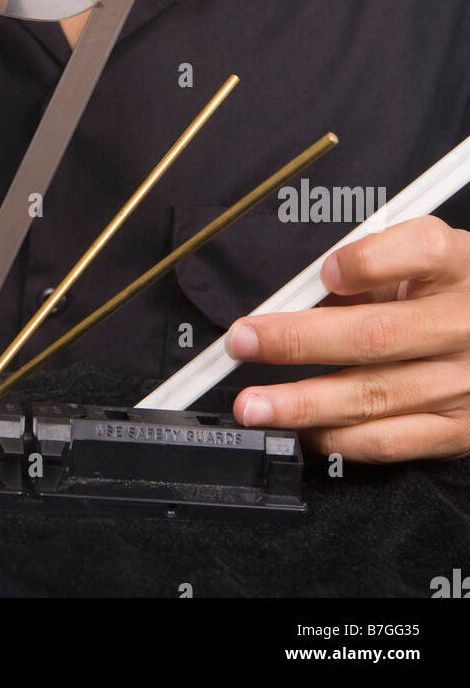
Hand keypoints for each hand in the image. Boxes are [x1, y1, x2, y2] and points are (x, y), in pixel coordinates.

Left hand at [225, 215, 469, 461]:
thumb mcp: (426, 259)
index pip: (420, 250)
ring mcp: (463, 383)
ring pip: (373, 396)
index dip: (366, 262)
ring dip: (303, 403)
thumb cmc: (451, 293)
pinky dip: (338, 438)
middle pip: (377, 334)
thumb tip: (310, 285)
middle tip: (243, 342)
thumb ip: (375, 262)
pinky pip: (389, 441)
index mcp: (456, 265)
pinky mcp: (456, 431)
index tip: (323, 271)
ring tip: (254, 404)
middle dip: (298, 340)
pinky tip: (302, 429)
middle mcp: (463, 325)